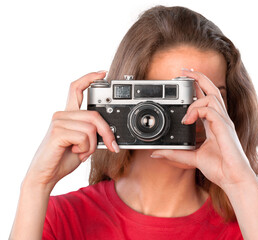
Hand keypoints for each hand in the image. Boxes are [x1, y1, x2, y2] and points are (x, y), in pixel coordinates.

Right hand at [24, 71, 118, 190]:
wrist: (47, 175)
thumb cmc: (64, 158)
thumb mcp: (84, 143)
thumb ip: (93, 132)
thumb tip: (110, 131)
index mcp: (68, 114)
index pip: (77, 89)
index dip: (90, 78)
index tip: (103, 73)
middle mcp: (62, 114)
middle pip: (94, 115)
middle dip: (106, 133)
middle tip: (111, 146)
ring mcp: (58, 122)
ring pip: (91, 128)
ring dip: (92, 145)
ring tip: (81, 152)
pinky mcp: (57, 132)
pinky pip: (84, 137)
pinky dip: (86, 149)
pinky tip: (75, 153)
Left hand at [151, 69, 256, 189]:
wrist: (234, 180)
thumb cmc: (219, 168)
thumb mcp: (192, 157)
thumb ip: (174, 153)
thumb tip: (156, 153)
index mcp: (215, 124)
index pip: (207, 99)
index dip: (198, 88)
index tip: (185, 80)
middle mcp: (221, 120)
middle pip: (214, 91)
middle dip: (200, 78)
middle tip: (185, 71)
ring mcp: (224, 123)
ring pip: (212, 98)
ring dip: (196, 100)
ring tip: (184, 111)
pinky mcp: (225, 128)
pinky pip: (211, 110)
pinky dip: (197, 111)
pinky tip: (188, 120)